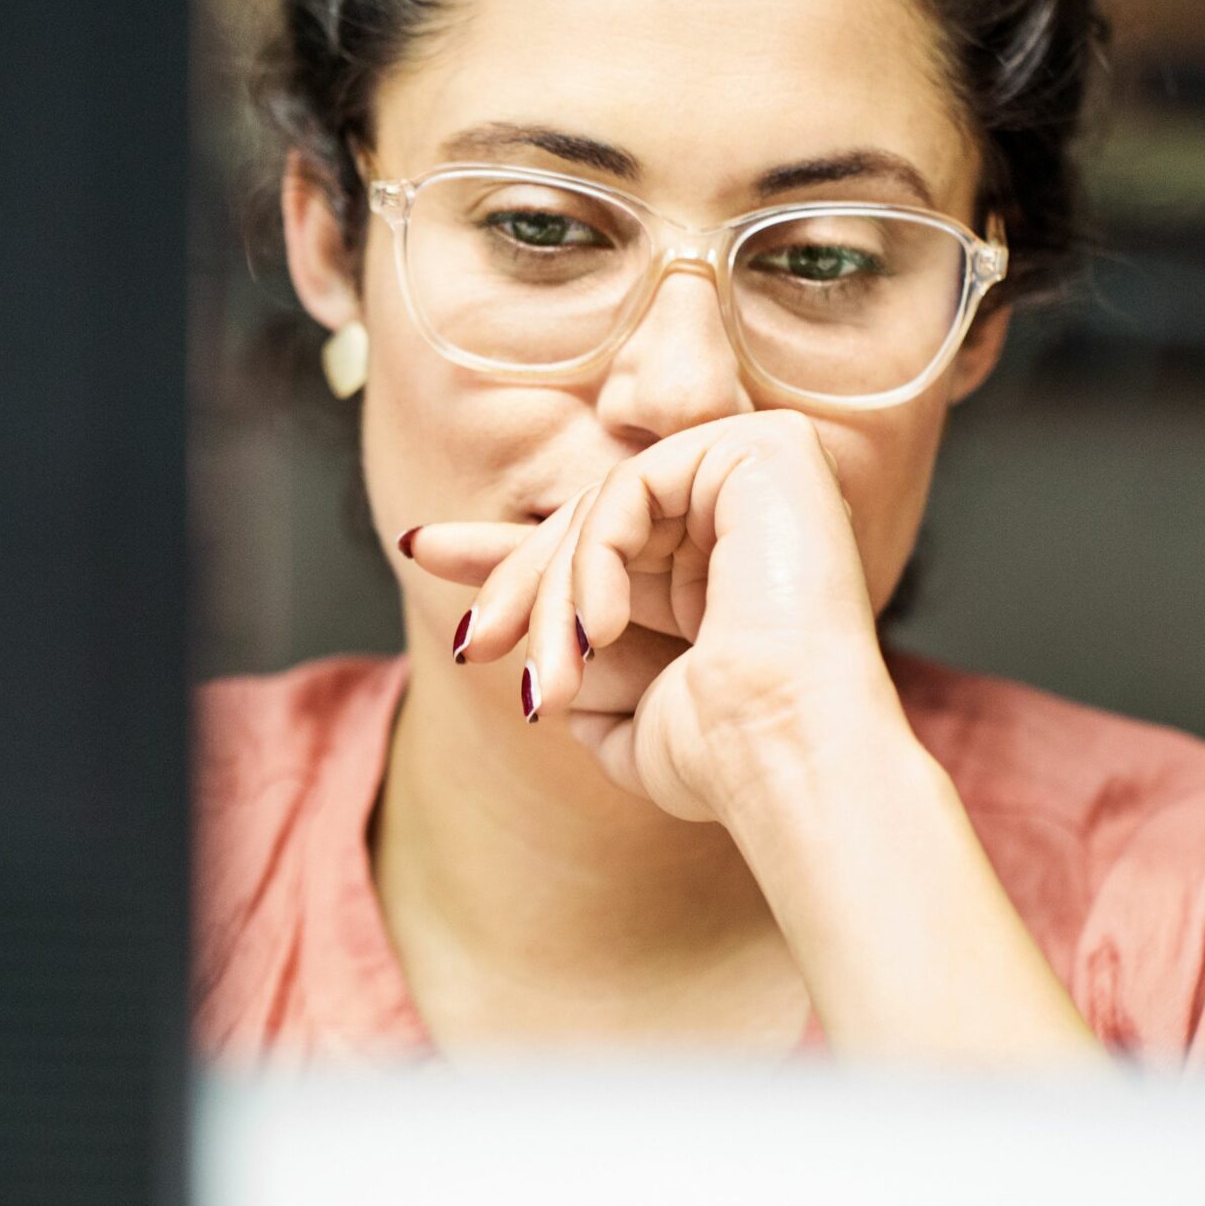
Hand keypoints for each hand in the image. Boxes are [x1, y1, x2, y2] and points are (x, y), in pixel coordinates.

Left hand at [409, 410, 906, 823]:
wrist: (785, 756)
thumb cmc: (720, 755)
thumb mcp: (616, 703)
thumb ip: (569, 649)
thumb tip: (491, 621)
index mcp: (719, 568)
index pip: (600, 539)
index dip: (508, 549)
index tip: (420, 546)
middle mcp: (745, 512)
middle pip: (591, 517)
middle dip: (514, 581)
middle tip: (471, 642)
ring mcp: (761, 474)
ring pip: (602, 503)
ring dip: (552, 593)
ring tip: (553, 678)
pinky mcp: (769, 449)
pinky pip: (632, 483)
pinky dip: (596, 555)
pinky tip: (600, 627)